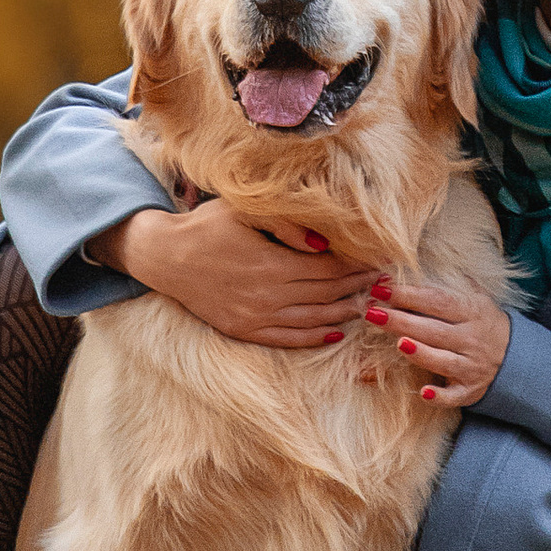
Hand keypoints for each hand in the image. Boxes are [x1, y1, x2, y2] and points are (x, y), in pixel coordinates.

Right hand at [96, 196, 371, 349]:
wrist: (166, 257)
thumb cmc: (207, 226)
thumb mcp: (243, 211)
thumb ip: (285, 224)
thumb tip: (322, 243)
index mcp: (271, 263)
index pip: (328, 268)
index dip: (357, 265)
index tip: (379, 259)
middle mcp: (267, 295)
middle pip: (327, 293)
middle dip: (359, 287)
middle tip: (384, 281)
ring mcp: (256, 317)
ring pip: (314, 319)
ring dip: (345, 312)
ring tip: (370, 304)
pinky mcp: (245, 330)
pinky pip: (289, 338)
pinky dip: (317, 337)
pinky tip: (336, 332)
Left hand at [366, 274, 511, 410]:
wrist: (516, 357)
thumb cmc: (483, 322)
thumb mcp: (476, 297)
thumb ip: (450, 281)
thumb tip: (416, 259)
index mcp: (472, 312)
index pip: (438, 301)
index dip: (409, 294)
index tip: (381, 288)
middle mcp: (471, 339)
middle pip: (434, 329)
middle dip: (402, 321)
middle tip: (372, 313)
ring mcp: (471, 366)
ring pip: (443, 360)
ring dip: (421, 353)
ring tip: (398, 344)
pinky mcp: (469, 390)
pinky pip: (454, 395)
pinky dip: (439, 395)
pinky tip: (423, 393)